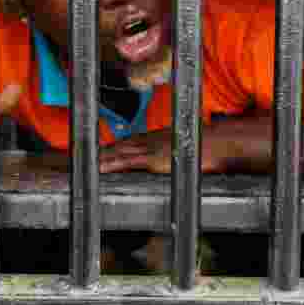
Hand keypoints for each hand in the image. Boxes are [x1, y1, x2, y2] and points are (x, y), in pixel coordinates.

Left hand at [97, 127, 229, 174]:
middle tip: (87, 156)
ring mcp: (150, 149)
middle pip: (121, 145)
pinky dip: (112, 164)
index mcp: (159, 137)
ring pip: (119, 152)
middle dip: (104, 150)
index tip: (105, 149)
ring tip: (87, 163)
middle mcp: (151, 140)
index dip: (117, 146)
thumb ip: (178, 152)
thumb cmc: (206, 147)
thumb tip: (176, 158)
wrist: (216, 145)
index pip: (132, 141)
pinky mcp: (152, 159)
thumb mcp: (188, 147)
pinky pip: (127, 161)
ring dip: (103, 157)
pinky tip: (101, 168)